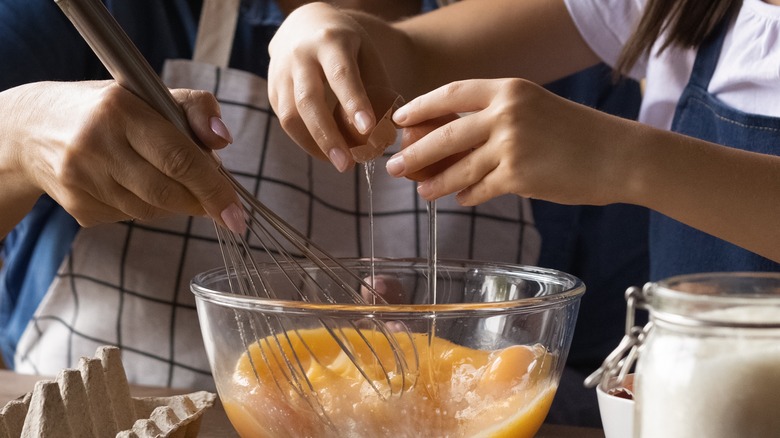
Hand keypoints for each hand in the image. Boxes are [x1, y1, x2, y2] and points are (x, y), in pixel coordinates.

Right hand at [1, 80, 243, 233]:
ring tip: (167, 178)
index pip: (179, 159)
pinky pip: (130, 218)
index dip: (213, 189)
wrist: (32, 130)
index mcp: (120, 111)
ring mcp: (82, 180)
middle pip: (167, 192)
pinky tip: (134, 185)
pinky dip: (146, 207)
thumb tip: (223, 141)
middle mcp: (95, 145)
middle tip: (216, 201)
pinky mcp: (78, 207)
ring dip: (173, 202)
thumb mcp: (150, 94)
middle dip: (199, 201)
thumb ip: (195, 109)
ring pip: (151, 210)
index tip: (237, 213)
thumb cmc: (108, 110)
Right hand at [268, 2, 391, 171]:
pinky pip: (286, 122)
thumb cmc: (345, 44)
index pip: (341, 74)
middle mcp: (300, 56)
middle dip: (328, 137)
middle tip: (347, 165)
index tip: (368, 129)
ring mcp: (280, 74)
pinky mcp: (272, 91)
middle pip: (308, 101)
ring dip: (314, 146)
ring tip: (339, 163)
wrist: (303, 24)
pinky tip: (326, 152)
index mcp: (329, 41)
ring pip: (290, 117)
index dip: (353, 102)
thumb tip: (389, 130)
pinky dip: (306, 141)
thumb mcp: (366, 53)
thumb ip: (377, 86)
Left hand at [386, 78, 627, 206]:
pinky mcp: (518, 176)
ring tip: (421, 191)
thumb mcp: (534, 109)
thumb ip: (494, 118)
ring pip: (458, 168)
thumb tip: (448, 141)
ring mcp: (511, 145)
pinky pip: (479, 189)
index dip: (420, 107)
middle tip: (394, 166)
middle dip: (414, 153)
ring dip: (435, 182)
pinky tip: (460, 199)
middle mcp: (506, 113)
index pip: (451, 93)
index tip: (399, 121)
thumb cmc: (577, 133)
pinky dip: (467, 196)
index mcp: (509, 89)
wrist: (619, 155)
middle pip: (445, 135)